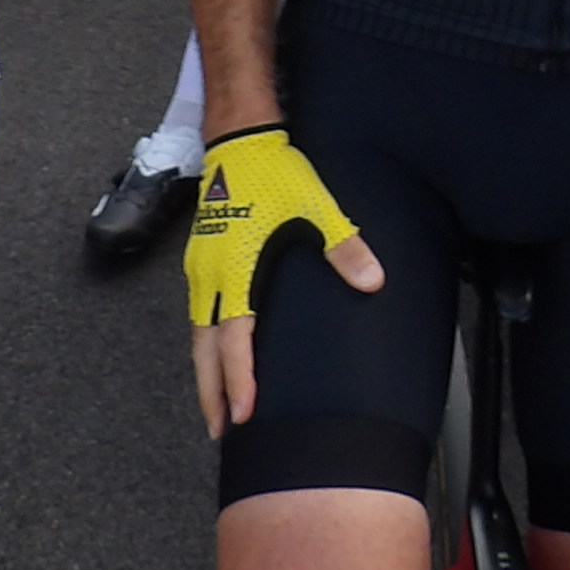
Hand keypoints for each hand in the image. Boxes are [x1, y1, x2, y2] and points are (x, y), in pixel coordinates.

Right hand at [188, 126, 380, 437]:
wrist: (239, 139)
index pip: (234, 339)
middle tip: (220, 430)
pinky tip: (214, 354)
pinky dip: (204, 343)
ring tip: (215, 405)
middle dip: (211, 392)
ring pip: (196, 333)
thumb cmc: (274, 173)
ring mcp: (200, 267)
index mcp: (234, 269)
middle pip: (204, 348)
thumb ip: (342, 246)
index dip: (238, 379)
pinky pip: (197, 312)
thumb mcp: (314, 206)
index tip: (243, 414)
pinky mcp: (200, 258)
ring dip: (205, 371)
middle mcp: (209, 275)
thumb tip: (373, 280)